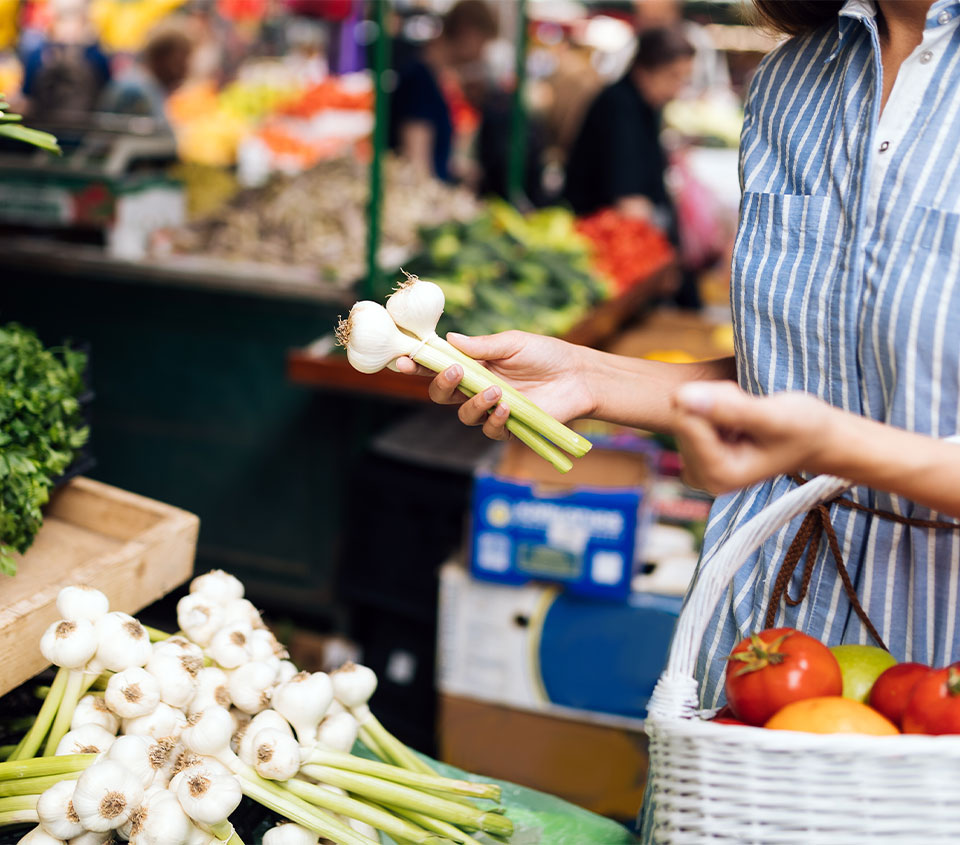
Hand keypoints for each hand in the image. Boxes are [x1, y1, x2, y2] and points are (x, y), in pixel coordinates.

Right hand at [394, 331, 595, 441]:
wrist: (578, 376)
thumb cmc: (546, 354)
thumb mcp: (513, 342)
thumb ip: (482, 345)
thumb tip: (449, 339)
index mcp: (474, 365)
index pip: (439, 366)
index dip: (418, 365)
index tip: (403, 360)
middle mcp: (478, 388)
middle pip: (441, 395)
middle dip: (440, 385)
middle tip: (454, 373)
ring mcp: (492, 409)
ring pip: (464, 415)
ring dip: (474, 403)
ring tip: (495, 390)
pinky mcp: (509, 427)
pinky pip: (491, 430)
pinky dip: (495, 419)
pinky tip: (507, 406)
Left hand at [670, 382, 834, 493]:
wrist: (817, 439)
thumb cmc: (803, 429)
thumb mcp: (773, 417)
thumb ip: (730, 410)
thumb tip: (679, 396)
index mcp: (718, 475)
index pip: (685, 420)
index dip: (716, 399)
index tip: (747, 408)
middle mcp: (701, 477)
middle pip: (683, 415)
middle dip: (715, 401)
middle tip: (750, 410)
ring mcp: (695, 467)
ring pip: (685, 411)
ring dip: (717, 402)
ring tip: (748, 417)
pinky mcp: (695, 455)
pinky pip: (689, 414)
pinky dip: (713, 406)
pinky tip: (739, 420)